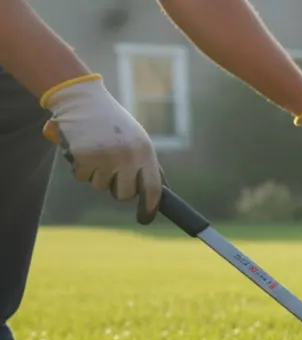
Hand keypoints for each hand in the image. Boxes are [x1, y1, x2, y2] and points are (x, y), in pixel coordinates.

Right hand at [42, 75, 162, 223]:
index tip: (145, 218)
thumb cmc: (112, 121)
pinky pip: (81, 177)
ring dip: (96, 174)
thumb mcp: (137, 139)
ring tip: (96, 150)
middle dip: (117, 189)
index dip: (149, 207)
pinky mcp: (84, 156)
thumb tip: (160, 193)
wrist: (82, 97)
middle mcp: (129, 156)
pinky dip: (78, 167)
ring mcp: (106, 157)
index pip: (153, 189)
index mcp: (145, 151)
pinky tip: (81, 148)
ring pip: (100, 186)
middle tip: (111, 173)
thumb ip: (146, 164)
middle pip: (124, 194)